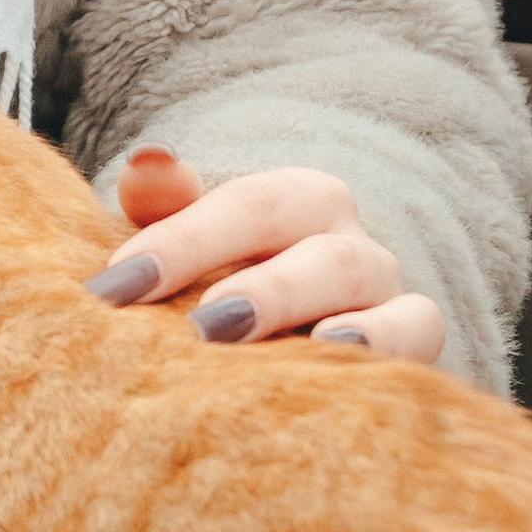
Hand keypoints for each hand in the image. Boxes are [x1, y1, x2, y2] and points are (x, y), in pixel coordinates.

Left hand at [85, 157, 444, 361]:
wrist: (282, 341)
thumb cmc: (216, 282)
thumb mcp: (186, 240)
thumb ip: (164, 204)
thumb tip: (146, 162)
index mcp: (296, 201)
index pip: (246, 207)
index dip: (181, 243)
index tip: (113, 288)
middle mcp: (348, 242)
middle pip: (319, 253)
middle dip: (262, 291)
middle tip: (200, 329)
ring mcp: (386, 296)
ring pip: (377, 292)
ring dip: (339, 325)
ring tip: (293, 350)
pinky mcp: (415, 350)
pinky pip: (418, 341)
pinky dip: (387, 351)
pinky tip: (339, 369)